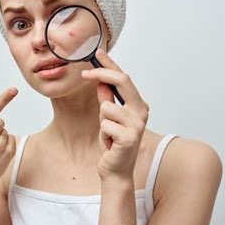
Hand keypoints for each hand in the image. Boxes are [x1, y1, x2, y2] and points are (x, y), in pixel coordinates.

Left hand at [82, 49, 149, 182]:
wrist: (115, 171)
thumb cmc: (113, 145)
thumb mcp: (107, 119)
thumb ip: (107, 101)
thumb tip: (101, 82)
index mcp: (138, 105)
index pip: (124, 79)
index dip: (110, 64)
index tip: (97, 53)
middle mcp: (141, 111)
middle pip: (121, 81)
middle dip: (101, 73)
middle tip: (83, 73)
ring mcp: (137, 124)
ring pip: (106, 107)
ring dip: (101, 121)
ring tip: (108, 134)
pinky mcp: (129, 137)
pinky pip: (104, 124)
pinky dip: (102, 134)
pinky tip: (110, 144)